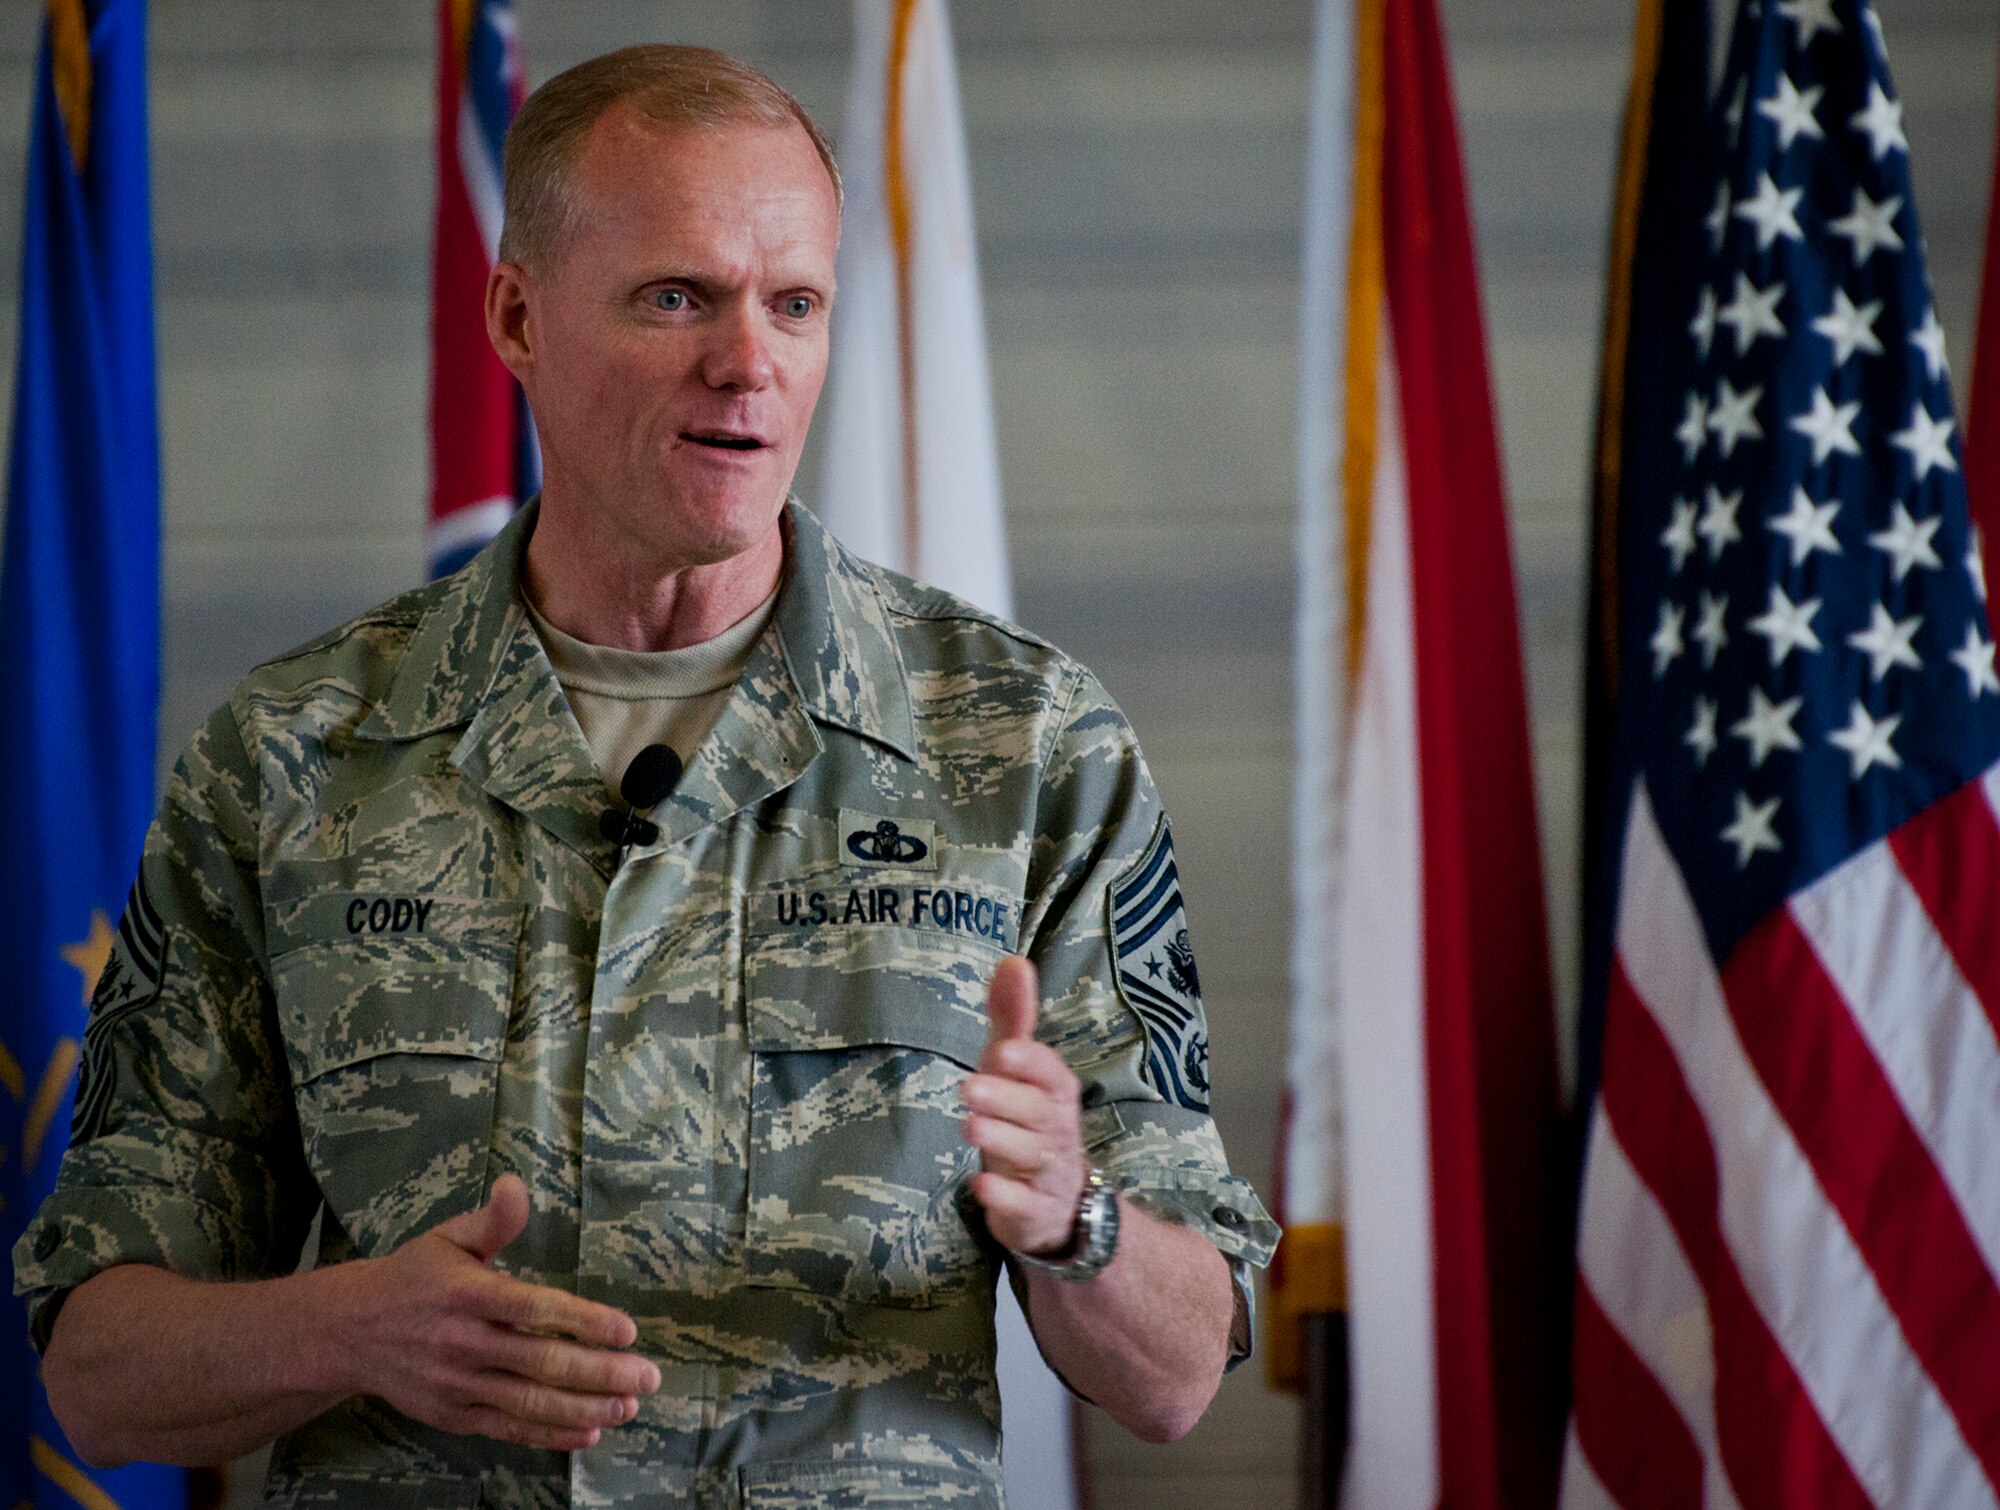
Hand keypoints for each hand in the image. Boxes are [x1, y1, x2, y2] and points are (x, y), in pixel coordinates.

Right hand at [325, 1175, 659, 1450]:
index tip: (626, 1329)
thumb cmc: (414, 1276)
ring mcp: (457, 1384)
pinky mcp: (453, 1415)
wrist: (349, 1331)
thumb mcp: (449, 1236)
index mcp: (466, 1293)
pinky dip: (549, 1435)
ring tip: (628, 1407)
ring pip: (528, 1402)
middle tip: (647, 1375)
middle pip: (540, 1362)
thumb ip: (493, 1219)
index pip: (533, 1308)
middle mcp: (462, 1343)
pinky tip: (588, 1433)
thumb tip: (516, 1184)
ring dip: (584, 1408)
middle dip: (600, 1372)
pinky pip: (507, 1428)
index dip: (582, 1320)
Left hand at [961, 956, 1088, 1256]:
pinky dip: (1003, 1197)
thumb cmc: (1028, 1121)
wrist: (1059, 1204)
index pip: (1051, 1073)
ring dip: (1001, 1142)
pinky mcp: (1033, 1212)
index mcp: (1055, 1093)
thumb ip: (1014, 1019)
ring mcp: (1048, 1175)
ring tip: (969, 1128)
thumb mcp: (1018, 1070)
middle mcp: (1057, 1131)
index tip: (1004, 1051)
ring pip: (1030, 1157)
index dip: (1030, 1064)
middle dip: (1006, 1100)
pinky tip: (980, 1188)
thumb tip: (1013, 961)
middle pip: (1038, 1114)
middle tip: (968, 1088)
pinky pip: (1022, 1205)